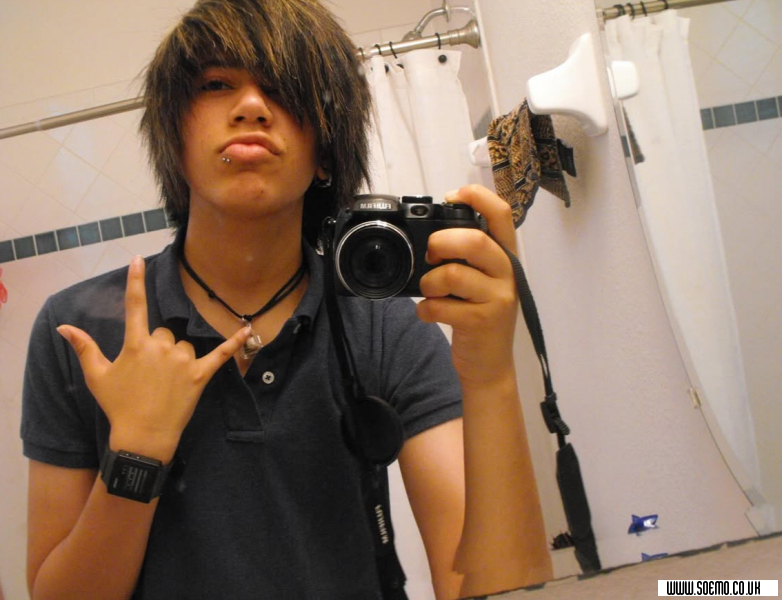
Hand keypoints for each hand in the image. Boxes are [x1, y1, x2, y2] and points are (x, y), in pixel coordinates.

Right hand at [57, 255, 250, 460]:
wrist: (143, 436)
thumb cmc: (118, 405)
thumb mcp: (96, 376)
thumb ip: (84, 348)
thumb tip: (63, 327)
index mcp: (136, 344)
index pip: (135, 306)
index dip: (135, 281)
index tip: (138, 259)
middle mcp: (161, 347)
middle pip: (164, 333)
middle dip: (158, 348)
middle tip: (150, 375)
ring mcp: (183, 360)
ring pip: (184, 345)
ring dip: (178, 358)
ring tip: (167, 383)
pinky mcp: (201, 374)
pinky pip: (221, 354)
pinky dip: (235, 342)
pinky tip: (248, 329)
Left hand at [416, 185, 518, 387]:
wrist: (489, 366)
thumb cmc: (480, 317)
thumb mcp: (482, 281)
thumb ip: (468, 257)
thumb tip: (434, 233)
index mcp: (506, 256)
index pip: (502, 214)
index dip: (477, 197)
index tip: (452, 196)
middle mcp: (507, 273)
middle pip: (474, 241)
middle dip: (441, 243)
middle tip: (431, 256)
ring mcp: (498, 299)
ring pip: (453, 274)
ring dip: (429, 282)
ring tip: (430, 293)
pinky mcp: (482, 322)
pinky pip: (442, 306)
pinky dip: (426, 309)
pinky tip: (430, 313)